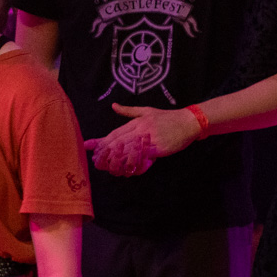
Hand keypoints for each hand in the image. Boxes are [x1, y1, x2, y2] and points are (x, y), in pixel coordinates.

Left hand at [84, 104, 202, 176]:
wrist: (188, 122)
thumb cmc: (167, 117)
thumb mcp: (147, 110)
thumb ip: (129, 111)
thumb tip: (113, 105)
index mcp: (136, 122)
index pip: (114, 133)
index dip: (100, 140)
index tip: (88, 145)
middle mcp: (140, 129)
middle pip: (118, 142)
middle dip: (104, 152)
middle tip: (94, 160)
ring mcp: (149, 139)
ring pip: (128, 151)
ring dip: (116, 160)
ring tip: (106, 168)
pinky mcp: (159, 147)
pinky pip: (143, 157)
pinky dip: (135, 164)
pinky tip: (127, 170)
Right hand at [87, 131, 154, 177]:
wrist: (143, 143)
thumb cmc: (124, 143)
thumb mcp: (110, 140)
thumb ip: (99, 143)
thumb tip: (84, 144)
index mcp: (107, 164)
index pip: (100, 165)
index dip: (102, 157)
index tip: (106, 146)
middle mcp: (117, 170)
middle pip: (113, 169)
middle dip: (116, 157)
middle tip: (120, 143)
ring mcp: (130, 170)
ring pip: (129, 168)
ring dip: (133, 154)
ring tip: (136, 139)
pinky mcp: (142, 168)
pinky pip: (142, 163)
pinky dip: (144, 150)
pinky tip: (145, 139)